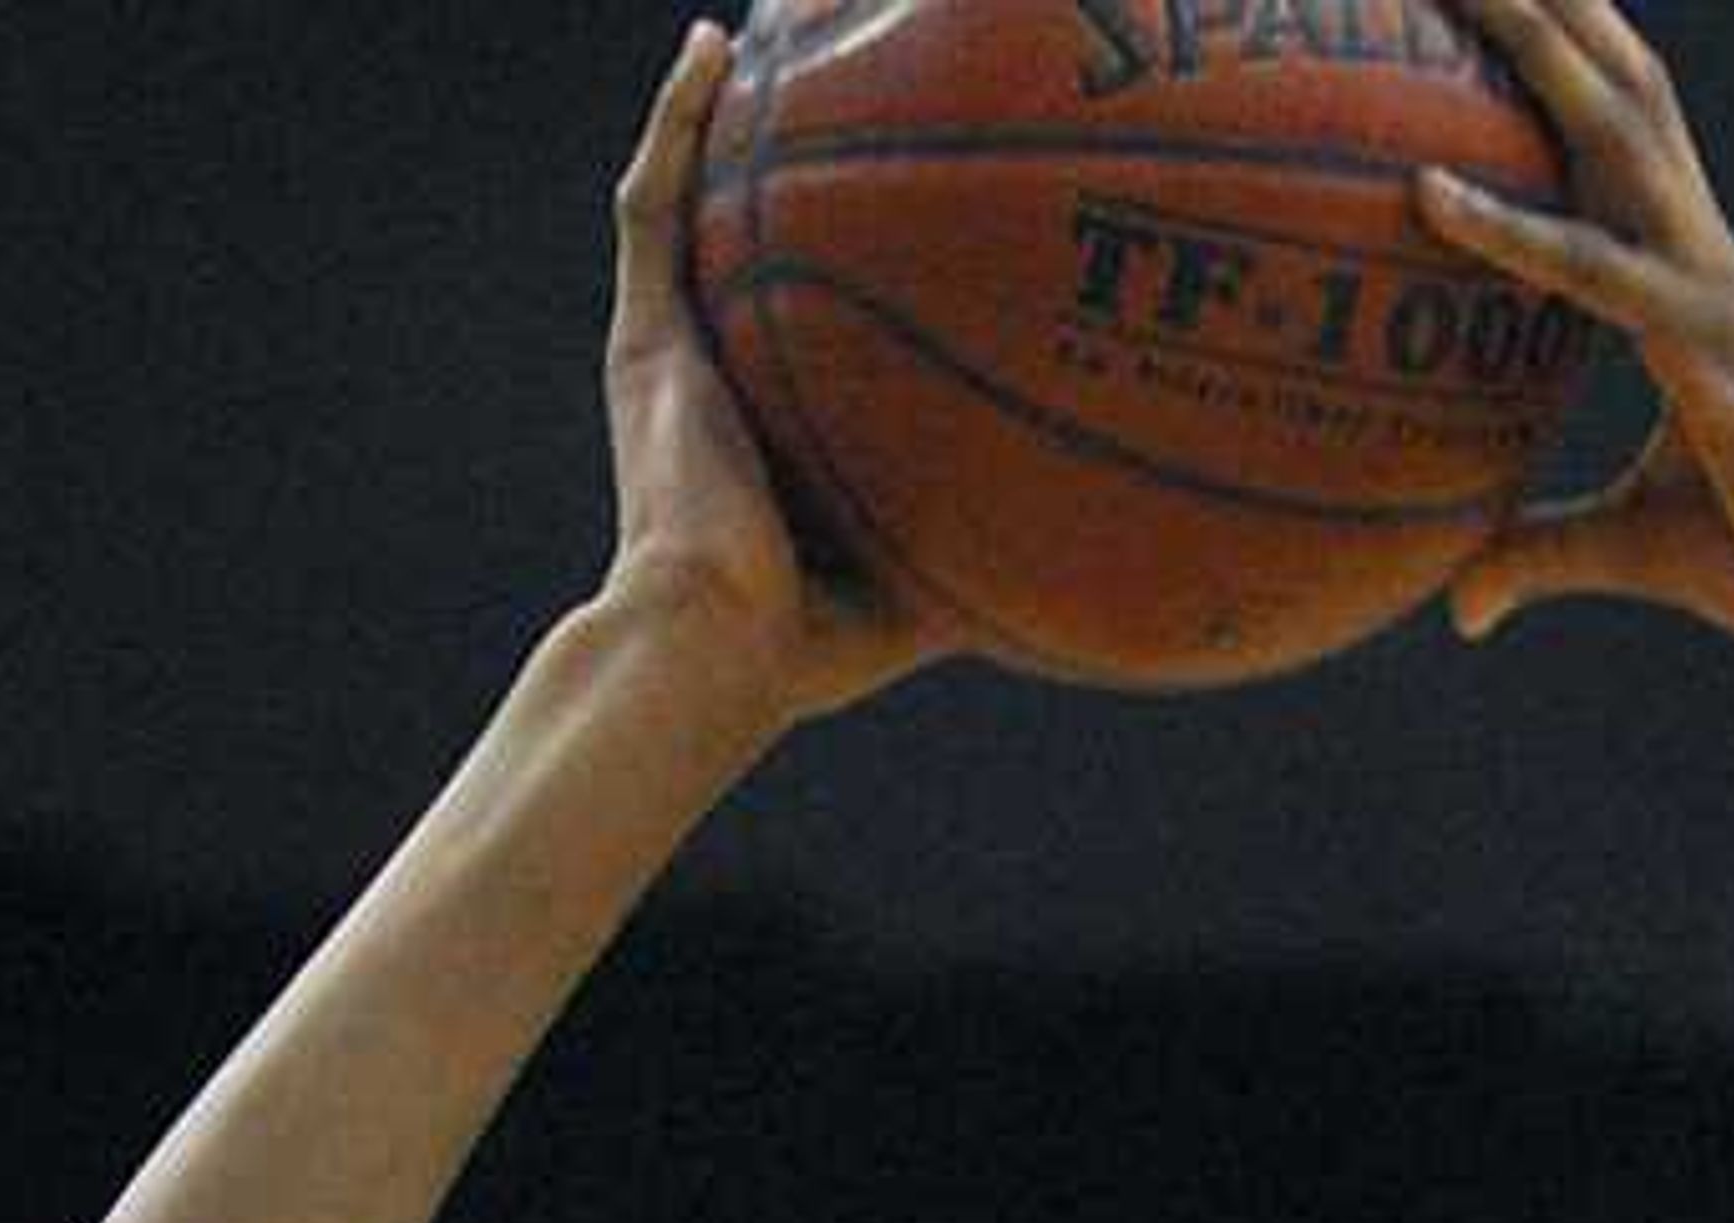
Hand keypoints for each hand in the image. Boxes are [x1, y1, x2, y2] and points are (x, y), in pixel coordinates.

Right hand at [599, 26, 960, 728]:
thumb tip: (1091, 547)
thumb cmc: (809, 648)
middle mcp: (714, 376)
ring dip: (717, 116)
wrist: (715, 649)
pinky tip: (715, 46)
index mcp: (768, 426)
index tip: (905, 207)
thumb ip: (983, 545)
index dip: (843, 260)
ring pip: (690, 200)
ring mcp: (671, 351)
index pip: (803, 318)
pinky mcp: (642, 339)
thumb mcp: (921, 584)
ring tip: (762, 31)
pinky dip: (677, 120)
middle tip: (838, 82)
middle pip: (746, 239)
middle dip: (779, 164)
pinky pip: (654, 204)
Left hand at [1416, 0, 1733, 696]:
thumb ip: (1536, 555)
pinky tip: (1424, 191)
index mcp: (1691, 273)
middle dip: (1548, 0)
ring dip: (1531, 44)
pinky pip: (1590, 272)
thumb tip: (1461, 604)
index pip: (1626, 126)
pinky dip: (1506, 229)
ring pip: (1608, 128)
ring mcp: (1708, 285)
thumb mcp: (1633, 549)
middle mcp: (1701, 250)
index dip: (1571, 47)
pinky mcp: (1705, 346)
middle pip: (1615, 81)